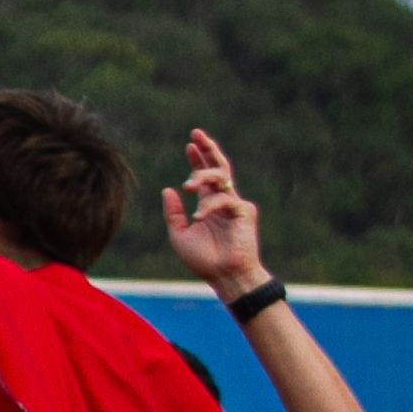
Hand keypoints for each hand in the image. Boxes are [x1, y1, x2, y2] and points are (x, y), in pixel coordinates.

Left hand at [159, 129, 265, 299]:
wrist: (224, 277)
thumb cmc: (204, 260)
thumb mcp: (180, 235)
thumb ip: (174, 213)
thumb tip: (168, 189)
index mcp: (209, 204)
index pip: (204, 176)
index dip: (198, 159)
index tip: (189, 144)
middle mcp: (223, 200)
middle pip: (219, 167)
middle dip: (208, 149)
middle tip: (195, 135)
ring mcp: (235, 204)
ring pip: (222, 177)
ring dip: (202, 175)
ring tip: (188, 184)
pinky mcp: (245, 212)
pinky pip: (225, 200)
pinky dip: (210, 206)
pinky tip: (200, 217)